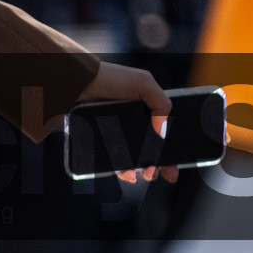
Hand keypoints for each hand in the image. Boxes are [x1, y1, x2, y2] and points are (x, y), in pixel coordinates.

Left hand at [81, 60, 175, 181]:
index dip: (170, 151)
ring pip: (134, 159)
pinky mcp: (103, 142)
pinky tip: (127, 173)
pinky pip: (115, 161)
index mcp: (147, 111)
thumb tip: (162, 131)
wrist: (79, 84)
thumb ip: (160, 103)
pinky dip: (123, 170)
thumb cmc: (110, 79)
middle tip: (156, 173)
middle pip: (151, 151)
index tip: (173, 165)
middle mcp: (134, 124)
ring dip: (141, 170)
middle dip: (157, 165)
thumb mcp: (143, 83)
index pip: (163, 135)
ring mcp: (118, 135)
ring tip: (144, 174)